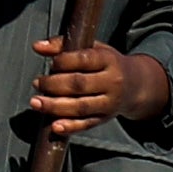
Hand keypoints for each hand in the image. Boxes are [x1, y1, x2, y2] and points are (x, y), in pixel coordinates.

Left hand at [29, 39, 156, 133]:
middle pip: (79, 84)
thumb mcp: (92, 48)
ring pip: (80, 107)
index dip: (62, 61)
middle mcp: (111, 82)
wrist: (136, 85)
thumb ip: (63, 45)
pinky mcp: (105, 119)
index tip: (51, 64)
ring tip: (36, 103)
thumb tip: (37, 46)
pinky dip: (69, 127)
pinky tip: (54, 126)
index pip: (83, 60)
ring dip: (55, 106)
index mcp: (108, 60)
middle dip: (53, 85)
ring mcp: (109, 103)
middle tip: (37, 83)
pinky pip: (86, 124)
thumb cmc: (106, 63)